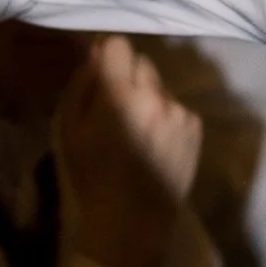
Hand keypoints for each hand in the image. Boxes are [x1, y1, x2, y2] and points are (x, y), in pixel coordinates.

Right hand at [53, 35, 203, 266]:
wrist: (132, 221)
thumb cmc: (92, 176)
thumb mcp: (70, 130)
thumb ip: (82, 84)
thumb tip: (95, 52)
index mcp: (119, 94)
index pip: (119, 45)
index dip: (109, 57)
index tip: (104, 75)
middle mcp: (154, 95)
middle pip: (142, 62)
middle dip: (129, 77)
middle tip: (119, 106)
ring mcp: (179, 110)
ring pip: (160, 85)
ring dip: (149, 97)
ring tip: (139, 130)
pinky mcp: (196, 126)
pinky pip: (177, 106)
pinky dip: (166, 116)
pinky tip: (156, 142)